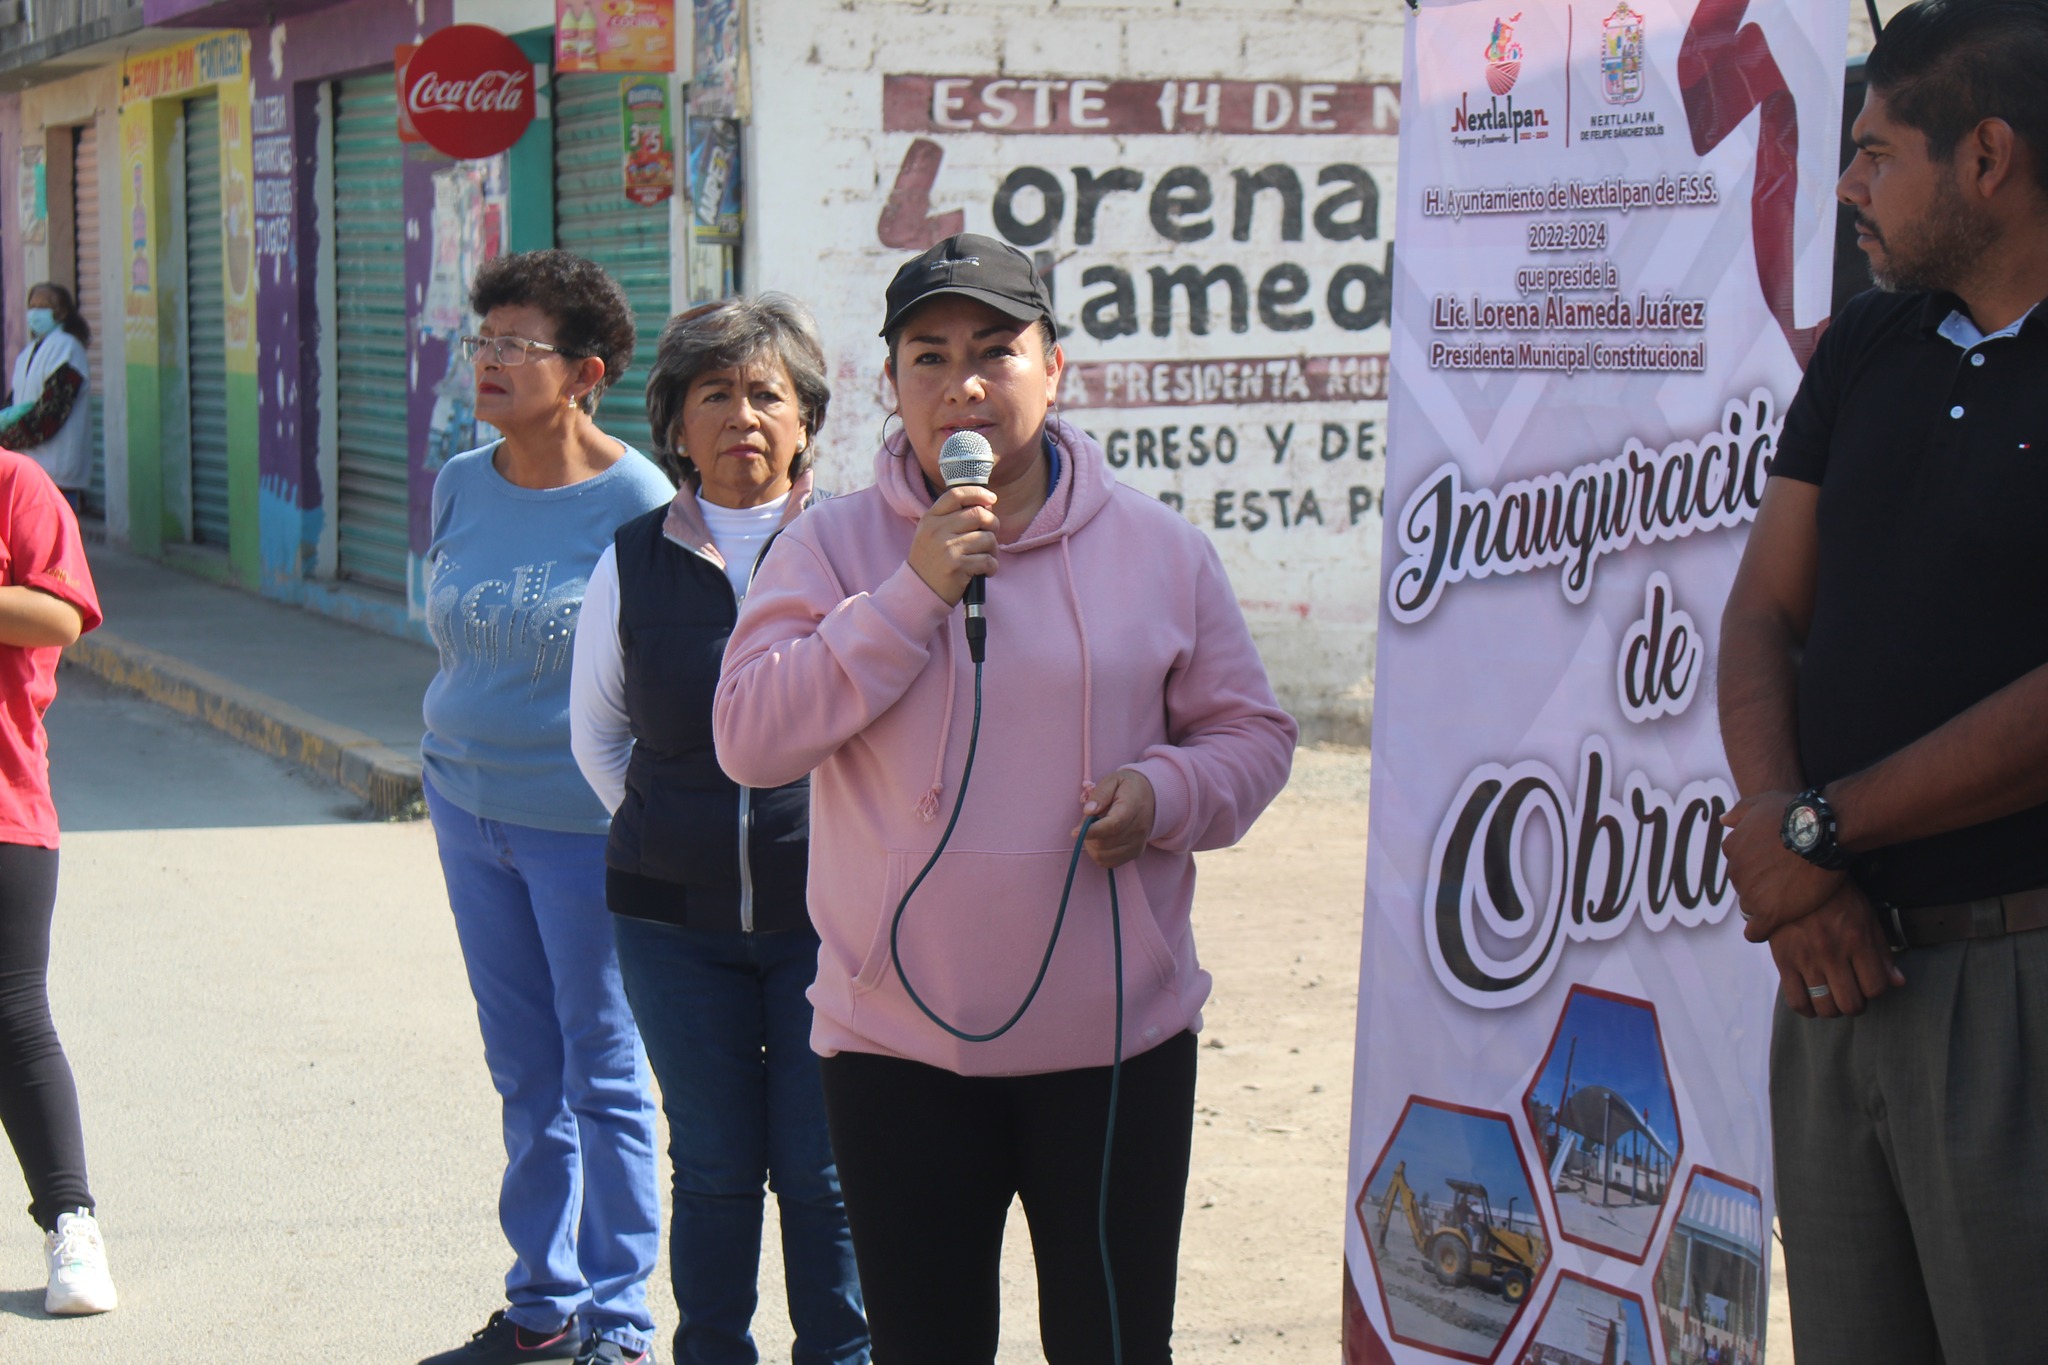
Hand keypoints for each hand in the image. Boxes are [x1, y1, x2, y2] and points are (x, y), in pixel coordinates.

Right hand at [908, 485, 997, 605]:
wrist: (918, 592)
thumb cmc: (931, 562)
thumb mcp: (931, 534)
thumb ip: (953, 518)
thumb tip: (986, 506)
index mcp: (931, 519)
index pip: (957, 495)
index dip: (978, 493)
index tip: (991, 499)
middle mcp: (938, 530)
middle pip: (979, 514)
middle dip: (992, 524)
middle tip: (990, 536)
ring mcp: (948, 549)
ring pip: (987, 538)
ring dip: (993, 550)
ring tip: (985, 557)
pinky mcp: (958, 567)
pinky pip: (988, 560)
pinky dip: (991, 567)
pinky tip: (983, 571)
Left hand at [1075, 769, 1155, 868]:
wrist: (1151, 797)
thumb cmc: (1127, 787)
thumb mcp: (1113, 780)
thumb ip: (1100, 794)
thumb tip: (1088, 811)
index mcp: (1133, 807)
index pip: (1113, 825)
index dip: (1091, 831)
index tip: (1074, 832)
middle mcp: (1138, 829)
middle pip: (1105, 843)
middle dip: (1088, 836)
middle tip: (1086, 822)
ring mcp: (1138, 843)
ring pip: (1104, 856)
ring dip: (1091, 846)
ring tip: (1093, 830)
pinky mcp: (1136, 853)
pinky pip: (1110, 863)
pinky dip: (1099, 854)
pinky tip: (1100, 840)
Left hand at [1721, 790, 1843, 940]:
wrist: (1821, 831)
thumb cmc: (1795, 813)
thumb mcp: (1762, 802)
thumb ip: (1740, 812)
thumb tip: (1723, 820)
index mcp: (1732, 847)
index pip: (1740, 864)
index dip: (1758, 867)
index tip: (1775, 866)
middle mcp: (1736, 871)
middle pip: (1745, 886)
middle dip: (1762, 885)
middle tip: (1788, 881)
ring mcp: (1751, 893)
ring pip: (1751, 907)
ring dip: (1767, 905)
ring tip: (1791, 899)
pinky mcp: (1769, 912)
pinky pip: (1755, 932)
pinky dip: (1762, 931)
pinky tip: (1775, 926)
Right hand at [1766, 880, 1903, 1018]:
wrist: (1795, 874)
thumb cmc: (1836, 896)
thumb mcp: (1867, 917)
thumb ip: (1882, 952)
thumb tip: (1898, 982)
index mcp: (1857, 941)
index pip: (1875, 988)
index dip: (1875, 990)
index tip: (1868, 983)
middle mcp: (1832, 953)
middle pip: (1850, 1003)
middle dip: (1855, 1004)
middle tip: (1851, 994)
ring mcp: (1806, 959)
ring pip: (1825, 1007)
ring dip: (1832, 1008)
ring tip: (1832, 997)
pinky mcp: (1783, 960)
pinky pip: (1795, 1000)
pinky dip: (1806, 1009)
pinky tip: (1811, 999)